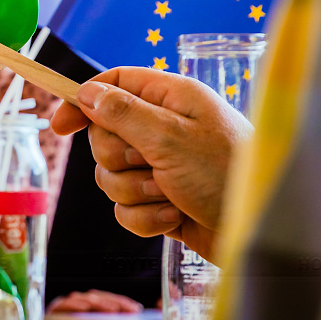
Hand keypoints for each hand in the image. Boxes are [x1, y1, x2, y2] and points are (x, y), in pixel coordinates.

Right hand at [47, 289, 143, 313]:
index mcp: (88, 307)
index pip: (107, 300)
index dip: (122, 302)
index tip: (136, 309)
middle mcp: (77, 303)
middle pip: (97, 297)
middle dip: (114, 301)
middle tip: (128, 309)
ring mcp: (65, 305)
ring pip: (83, 298)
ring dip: (98, 302)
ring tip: (111, 308)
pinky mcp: (54, 310)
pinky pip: (64, 304)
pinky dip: (74, 304)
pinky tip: (84, 307)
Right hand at [51, 67, 251, 259]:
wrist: (259, 233)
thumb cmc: (227, 174)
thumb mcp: (171, 137)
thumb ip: (123, 113)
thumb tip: (87, 93)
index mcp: (171, 100)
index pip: (113, 86)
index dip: (84, 102)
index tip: (61, 126)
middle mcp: (164, 129)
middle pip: (105, 136)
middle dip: (119, 159)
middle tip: (150, 165)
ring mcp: (162, 168)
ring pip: (110, 176)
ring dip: (134, 191)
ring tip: (168, 196)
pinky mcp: (161, 202)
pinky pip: (124, 208)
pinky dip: (144, 217)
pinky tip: (172, 218)